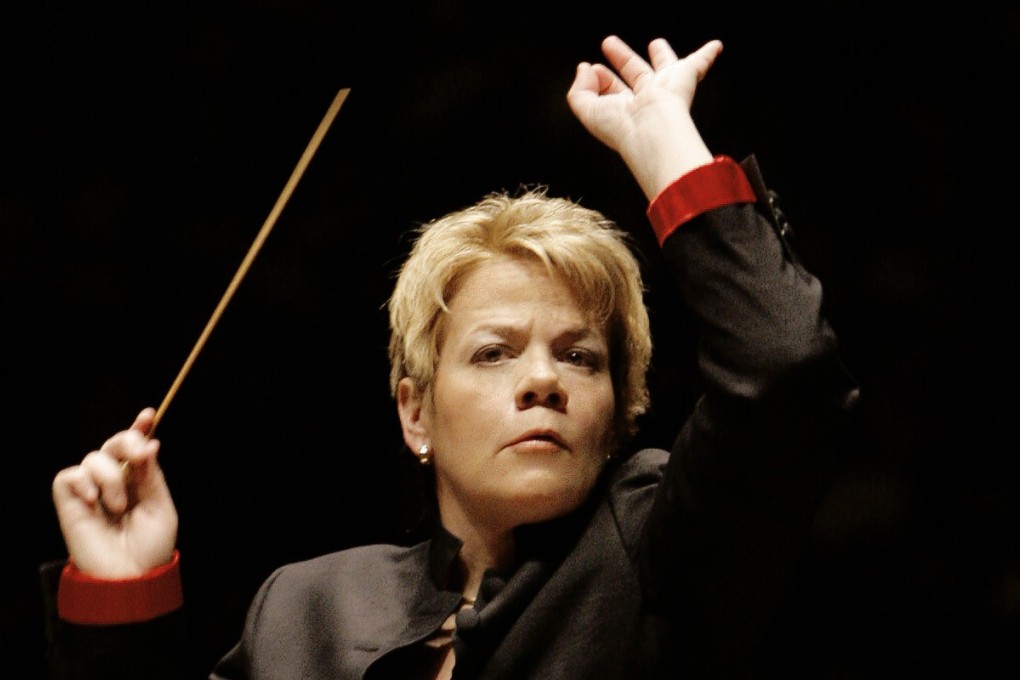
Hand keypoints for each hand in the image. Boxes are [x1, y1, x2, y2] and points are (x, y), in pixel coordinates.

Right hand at [52, 407, 177, 577]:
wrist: (129, 578)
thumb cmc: (149, 547)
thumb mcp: (160, 507)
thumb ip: (151, 476)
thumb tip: (149, 442)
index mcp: (139, 481)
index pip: (137, 448)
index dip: (140, 429)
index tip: (148, 415)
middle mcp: (115, 482)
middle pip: (114, 443)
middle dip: (127, 440)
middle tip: (138, 455)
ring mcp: (91, 491)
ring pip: (94, 457)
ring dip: (111, 477)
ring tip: (119, 507)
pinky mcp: (70, 503)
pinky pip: (70, 476)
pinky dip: (84, 482)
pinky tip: (94, 501)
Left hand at [567, 35, 721, 198]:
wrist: (654, 131)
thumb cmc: (623, 128)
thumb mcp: (587, 111)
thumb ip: (579, 91)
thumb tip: (585, 69)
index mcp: (623, 109)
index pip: (610, 90)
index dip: (599, 78)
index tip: (592, 68)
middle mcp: (645, 99)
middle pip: (634, 74)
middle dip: (622, 59)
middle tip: (610, 44)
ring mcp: (665, 88)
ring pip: (663, 66)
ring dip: (661, 54)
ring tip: (656, 43)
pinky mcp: (684, 78)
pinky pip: (699, 63)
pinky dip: (707, 55)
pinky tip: (714, 46)